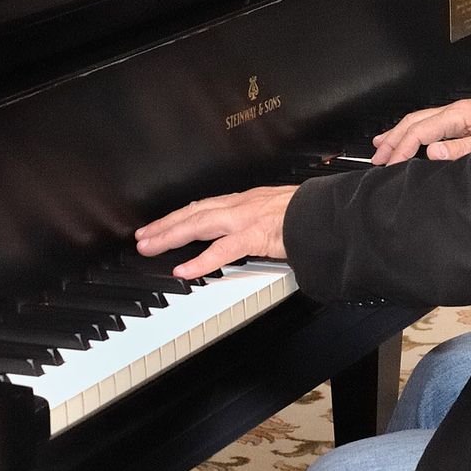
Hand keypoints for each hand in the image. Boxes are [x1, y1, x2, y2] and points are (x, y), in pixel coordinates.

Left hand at [134, 185, 298, 278]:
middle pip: (194, 212)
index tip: (162, 224)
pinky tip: (183, 270)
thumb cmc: (310, 214)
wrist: (328, 214)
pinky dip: (200, 261)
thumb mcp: (279, 211)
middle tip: (142, 236)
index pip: (205, 206)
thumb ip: (261, 221)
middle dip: (165, 224)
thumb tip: (251, 233)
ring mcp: (246, 219)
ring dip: (171, 235)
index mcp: (247, 200)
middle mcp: (241, 205)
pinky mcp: (255, 236)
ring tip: (150, 246)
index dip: (180, 215)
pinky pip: (222, 250)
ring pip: (199, 224)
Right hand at [370, 95, 470, 164]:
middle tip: (376, 158)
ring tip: (380, 146)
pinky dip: (413, 132)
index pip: (421, 130)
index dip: (403, 147)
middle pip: (414, 122)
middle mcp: (456, 110)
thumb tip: (432, 152)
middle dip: (392, 139)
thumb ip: (462, 149)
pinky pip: (430, 123)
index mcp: (460, 114)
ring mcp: (459, 113)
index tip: (391, 163)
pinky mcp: (463, 118)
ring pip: (419, 120)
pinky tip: (409, 138)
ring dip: (399, 134)